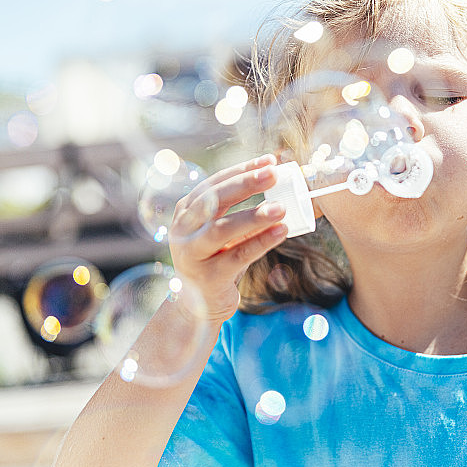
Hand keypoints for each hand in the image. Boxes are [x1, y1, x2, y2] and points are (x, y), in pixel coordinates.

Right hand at [168, 154, 286, 322]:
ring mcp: (193, 254)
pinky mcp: (208, 277)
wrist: (198, 305)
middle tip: (274, 174)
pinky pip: (237, 256)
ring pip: (223, 229)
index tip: (270, 161)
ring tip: (282, 207)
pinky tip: (281, 232)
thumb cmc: (216, 258)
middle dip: (245, 184)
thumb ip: (240, 210)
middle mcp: (184, 230)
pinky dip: (261, 242)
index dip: (242, 170)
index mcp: (187, 211)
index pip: (215, 183)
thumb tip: (277, 182)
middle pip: (214, 200)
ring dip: (254, 216)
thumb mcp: (222, 231)